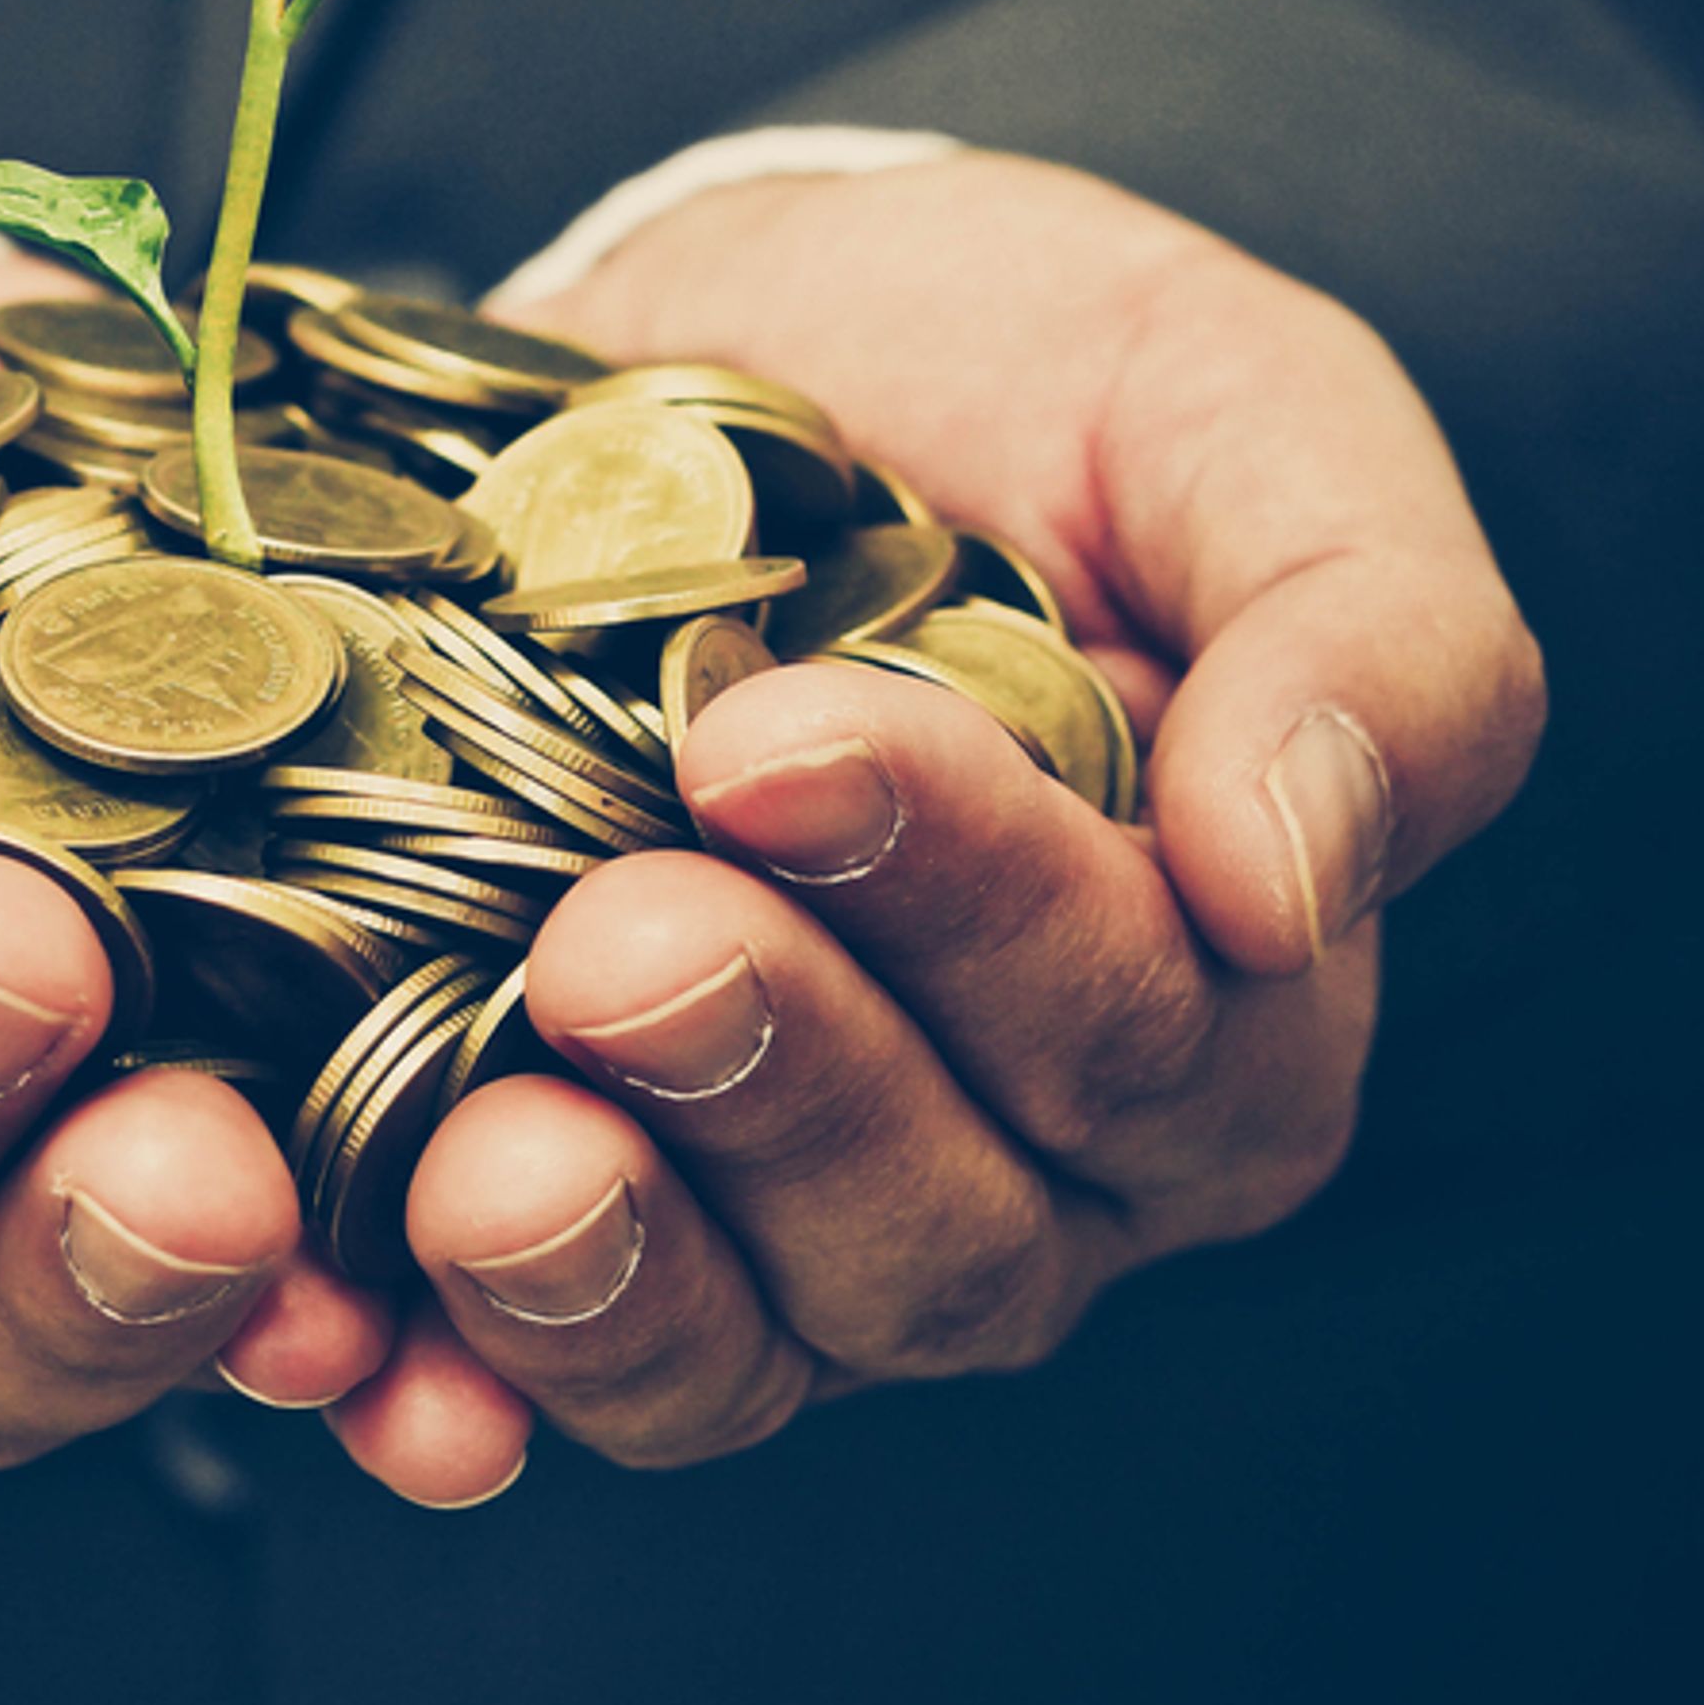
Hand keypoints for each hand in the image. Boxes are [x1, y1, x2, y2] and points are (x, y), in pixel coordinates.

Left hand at [317, 151, 1544, 1499]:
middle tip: (621, 934)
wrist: (761, 335)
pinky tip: (332, 1342)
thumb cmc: (1043, 383)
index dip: (967, 904)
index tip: (782, 738)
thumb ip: (1371, 642)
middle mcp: (1007, 1165)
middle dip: (772, 1087)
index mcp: (1214, 1013)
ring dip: (605, 1278)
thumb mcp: (1250, 420)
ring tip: (493, 1160)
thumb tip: (1291, 886)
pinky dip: (418, 1369)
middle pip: (933, 1237)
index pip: (1135, 1034)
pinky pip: (498, 1360)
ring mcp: (767, 1215)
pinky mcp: (553, 1192)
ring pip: (731, 1350)